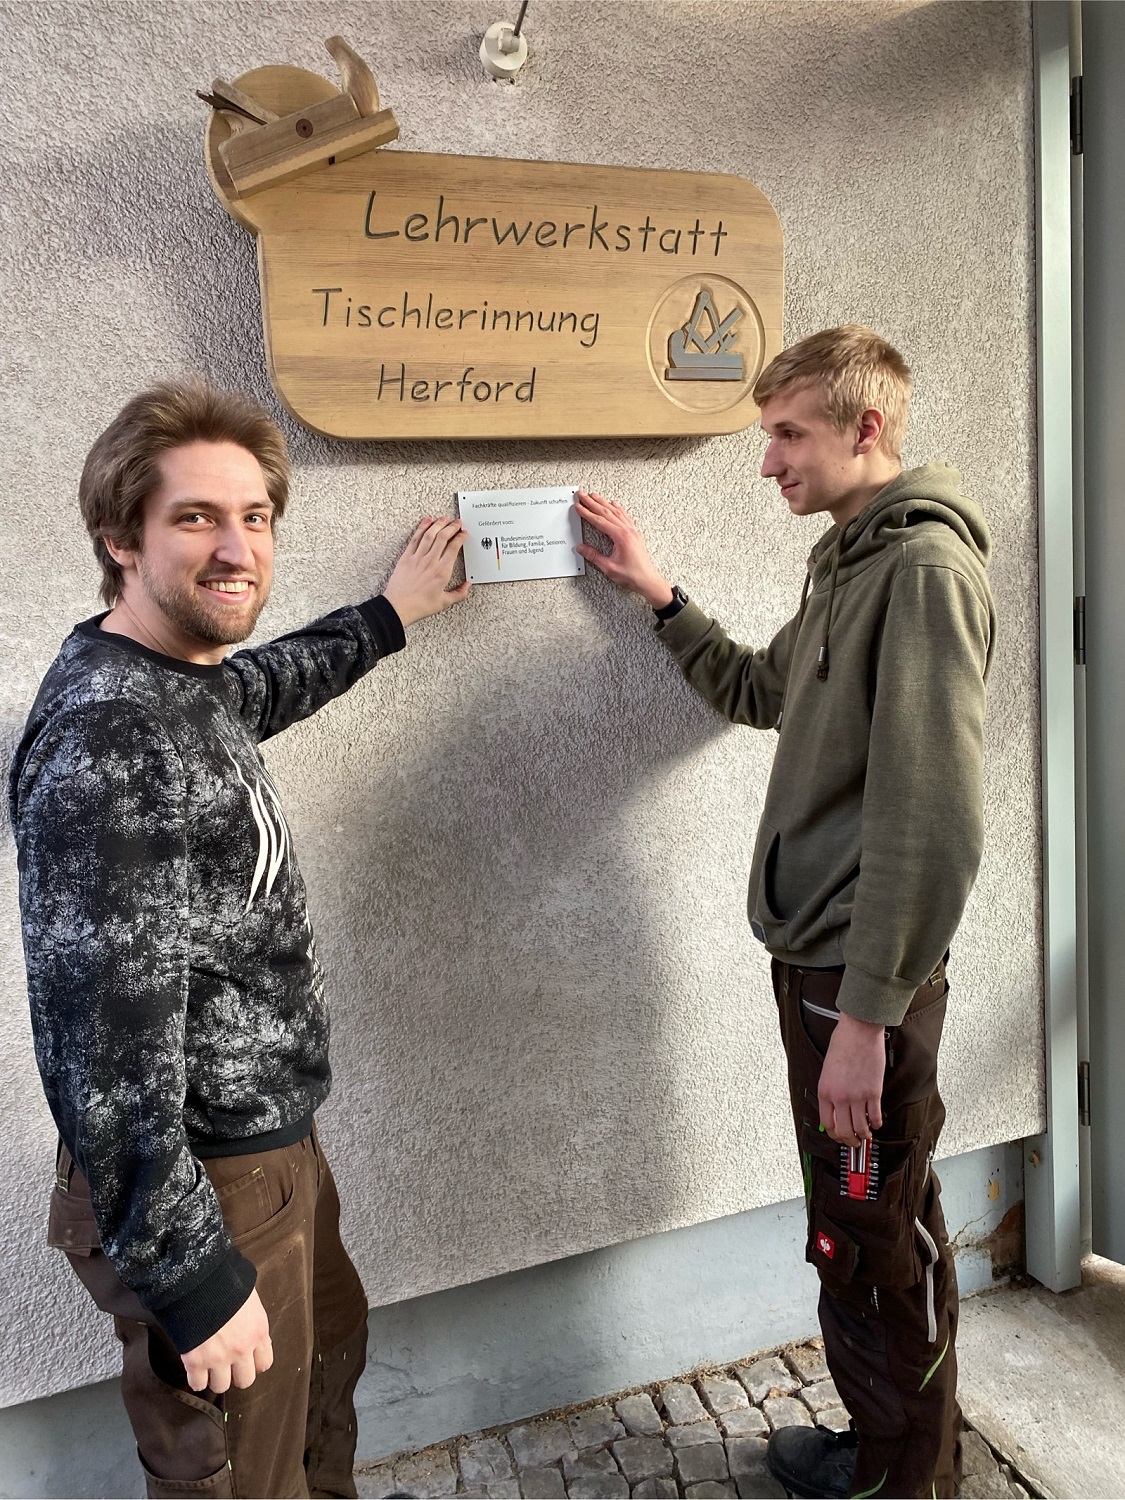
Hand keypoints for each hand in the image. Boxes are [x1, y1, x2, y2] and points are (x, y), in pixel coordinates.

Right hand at [181, 1287, 271, 1393]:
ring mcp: (218, 1358)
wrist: (198, 1279)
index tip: (246, 1357)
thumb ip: (252, 1317)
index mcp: (258, 1331)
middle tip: (227, 1364)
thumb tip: (251, 1327)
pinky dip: (195, 1379)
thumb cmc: (224, 1281)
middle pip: (244, 1381)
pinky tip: (194, 1369)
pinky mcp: (195, 1361)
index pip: (264, 1363)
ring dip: (215, 1378)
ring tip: (209, 1367)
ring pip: (221, 1387)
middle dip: (236, 1373)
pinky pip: (197, 1384)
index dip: (254, 1362)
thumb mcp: (248, 1296)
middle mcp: (241, 1349)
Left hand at [383, 516, 471, 627]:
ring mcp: (418, 557)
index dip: (460, 537)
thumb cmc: (419, 606)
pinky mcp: (406, 557)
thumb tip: (467, 586)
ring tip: (444, 518)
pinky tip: (426, 521)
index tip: (464, 533)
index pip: (454, 548)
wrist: (399, 606)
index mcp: (442, 571)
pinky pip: (415, 538)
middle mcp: (431, 561)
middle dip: (452, 527)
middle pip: (443, 537)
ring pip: (430, 534)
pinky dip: (421, 528)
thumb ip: (459, 593)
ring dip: (438, 524)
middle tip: (457, 522)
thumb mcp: (444, 602)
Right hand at [574, 491, 674, 608]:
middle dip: (592, 502)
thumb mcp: (609, 568)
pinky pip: (625, 516)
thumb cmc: (633, 576)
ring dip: (603, 502)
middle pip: (607, 512)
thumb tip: (581, 548)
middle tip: (582, 495)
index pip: (600, 521)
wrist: (648, 580)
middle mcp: (628, 531)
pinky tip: (614, 504)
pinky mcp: (635, 534)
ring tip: (594, 495)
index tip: (578, 506)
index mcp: (621, 537)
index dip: (587, 513)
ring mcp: (632, 531)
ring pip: (616, 511)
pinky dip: (617, 508)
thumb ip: (594, 556)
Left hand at [817, 1013, 886, 1145]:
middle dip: (849, 1141)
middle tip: (854, 1142)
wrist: (859, 1030)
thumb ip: (831, 1089)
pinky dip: (877, 1123)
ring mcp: (857, 1096)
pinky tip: (877, 1123)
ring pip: (860, 1128)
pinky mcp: (874, 1092)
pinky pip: (876, 1116)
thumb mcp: (828, 1069)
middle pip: (843, 1130)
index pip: (826, 1123)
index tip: (838, 1136)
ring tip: (866, 1136)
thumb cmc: (843, 1043)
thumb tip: (835, 1107)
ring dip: (864, 1136)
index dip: (833, 1134)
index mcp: (825, 1091)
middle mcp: (840, 1097)